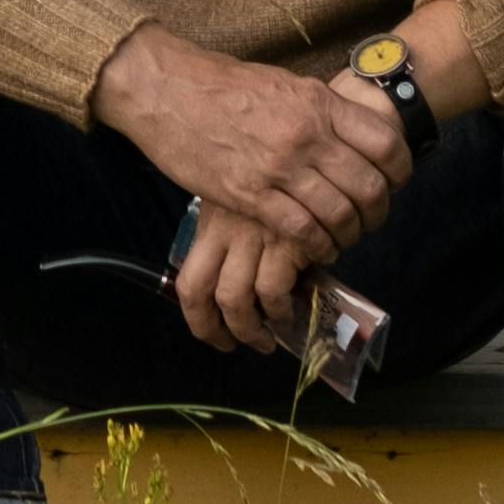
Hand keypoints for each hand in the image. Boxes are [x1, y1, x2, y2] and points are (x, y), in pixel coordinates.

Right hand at [92, 25, 408, 285]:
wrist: (166, 88)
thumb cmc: (222, 84)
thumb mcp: (284, 83)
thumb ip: (320, 110)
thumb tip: (350, 134)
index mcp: (318, 103)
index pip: (385, 144)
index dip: (399, 171)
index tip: (394, 183)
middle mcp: (306, 134)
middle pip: (368, 186)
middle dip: (377, 211)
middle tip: (370, 219)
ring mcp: (278, 166)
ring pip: (338, 214)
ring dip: (348, 233)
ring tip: (343, 237)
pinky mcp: (249, 194)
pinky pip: (300, 231)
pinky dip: (317, 246)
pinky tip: (316, 247)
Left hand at [170, 199, 332, 356]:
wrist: (314, 160)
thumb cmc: (282, 184)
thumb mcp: (246, 202)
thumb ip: (238, 235)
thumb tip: (241, 283)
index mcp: (212, 223)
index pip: (188, 280)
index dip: (198, 319)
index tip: (214, 334)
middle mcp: (225, 231)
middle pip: (201, 293)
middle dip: (217, 330)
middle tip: (237, 343)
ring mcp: (252, 235)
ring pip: (235, 299)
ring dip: (252, 329)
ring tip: (270, 336)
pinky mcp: (284, 240)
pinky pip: (272, 290)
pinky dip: (280, 309)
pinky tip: (292, 309)